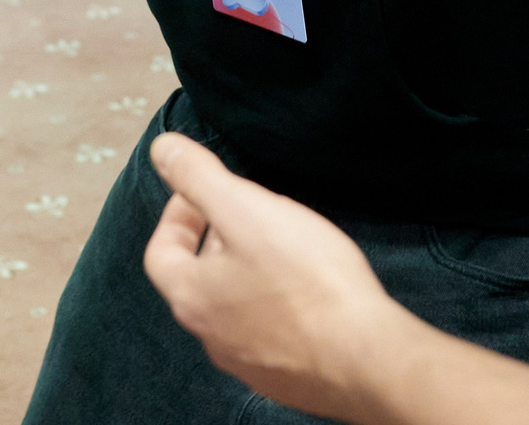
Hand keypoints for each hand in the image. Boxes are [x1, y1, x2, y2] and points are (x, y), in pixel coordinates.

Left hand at [142, 133, 405, 419]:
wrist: (367, 358)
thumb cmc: (305, 279)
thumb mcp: (245, 210)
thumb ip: (198, 177)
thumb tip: (162, 148)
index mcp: (192, 299)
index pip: (161, 253)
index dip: (176, 217)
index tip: (203, 195)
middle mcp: (211, 338)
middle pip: (198, 280)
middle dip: (216, 241)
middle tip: (248, 213)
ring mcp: (250, 365)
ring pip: (234, 308)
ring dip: (247, 274)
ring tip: (282, 248)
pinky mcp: (288, 381)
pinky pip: (271, 335)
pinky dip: (277, 306)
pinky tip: (310, 292)